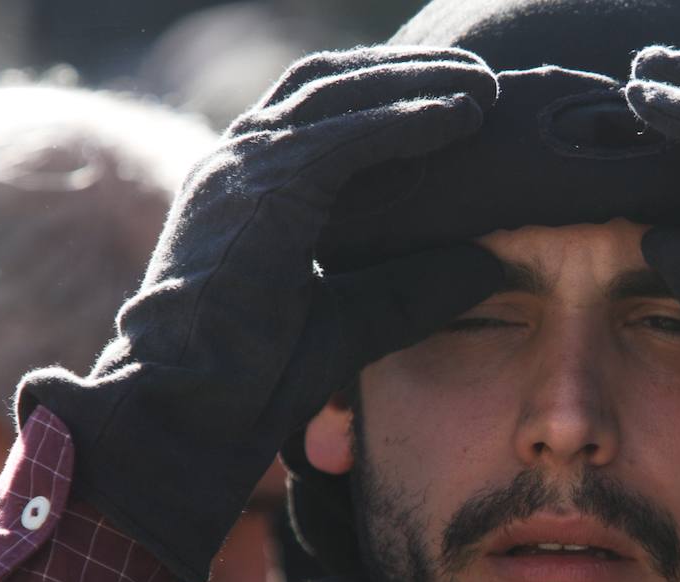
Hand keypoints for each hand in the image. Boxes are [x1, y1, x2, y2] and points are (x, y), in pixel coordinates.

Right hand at [18, 48, 502, 581]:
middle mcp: (238, 163)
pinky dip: (404, 122)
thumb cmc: (253, 376)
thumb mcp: (355, 319)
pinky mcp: (262, 195)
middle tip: (480, 77)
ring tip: (482, 86)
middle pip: (330, 85)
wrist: (190, 410)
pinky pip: (345, 139)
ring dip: (416, 84)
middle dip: (408, 72)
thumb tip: (488, 267)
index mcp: (249, 186)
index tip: (457, 99)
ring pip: (339, 98)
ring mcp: (242, 172)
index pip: (321, 111)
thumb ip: (413, 289)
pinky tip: (457, 118)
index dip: (386, 93)